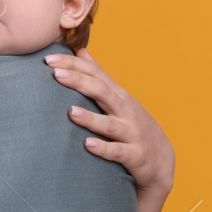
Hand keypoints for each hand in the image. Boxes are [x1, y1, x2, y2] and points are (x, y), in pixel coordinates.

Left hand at [46, 48, 174, 192]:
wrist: (161, 159)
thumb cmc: (133, 125)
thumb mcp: (119, 98)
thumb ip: (99, 76)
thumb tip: (80, 51)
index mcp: (118, 95)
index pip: (96, 74)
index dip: (73, 64)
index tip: (49, 59)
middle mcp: (125, 111)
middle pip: (102, 92)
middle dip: (79, 82)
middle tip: (56, 74)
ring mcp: (130, 133)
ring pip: (109, 125)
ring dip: (90, 118)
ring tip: (71, 112)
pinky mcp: (134, 155)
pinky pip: (117, 152)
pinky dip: (103, 148)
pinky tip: (88, 145)